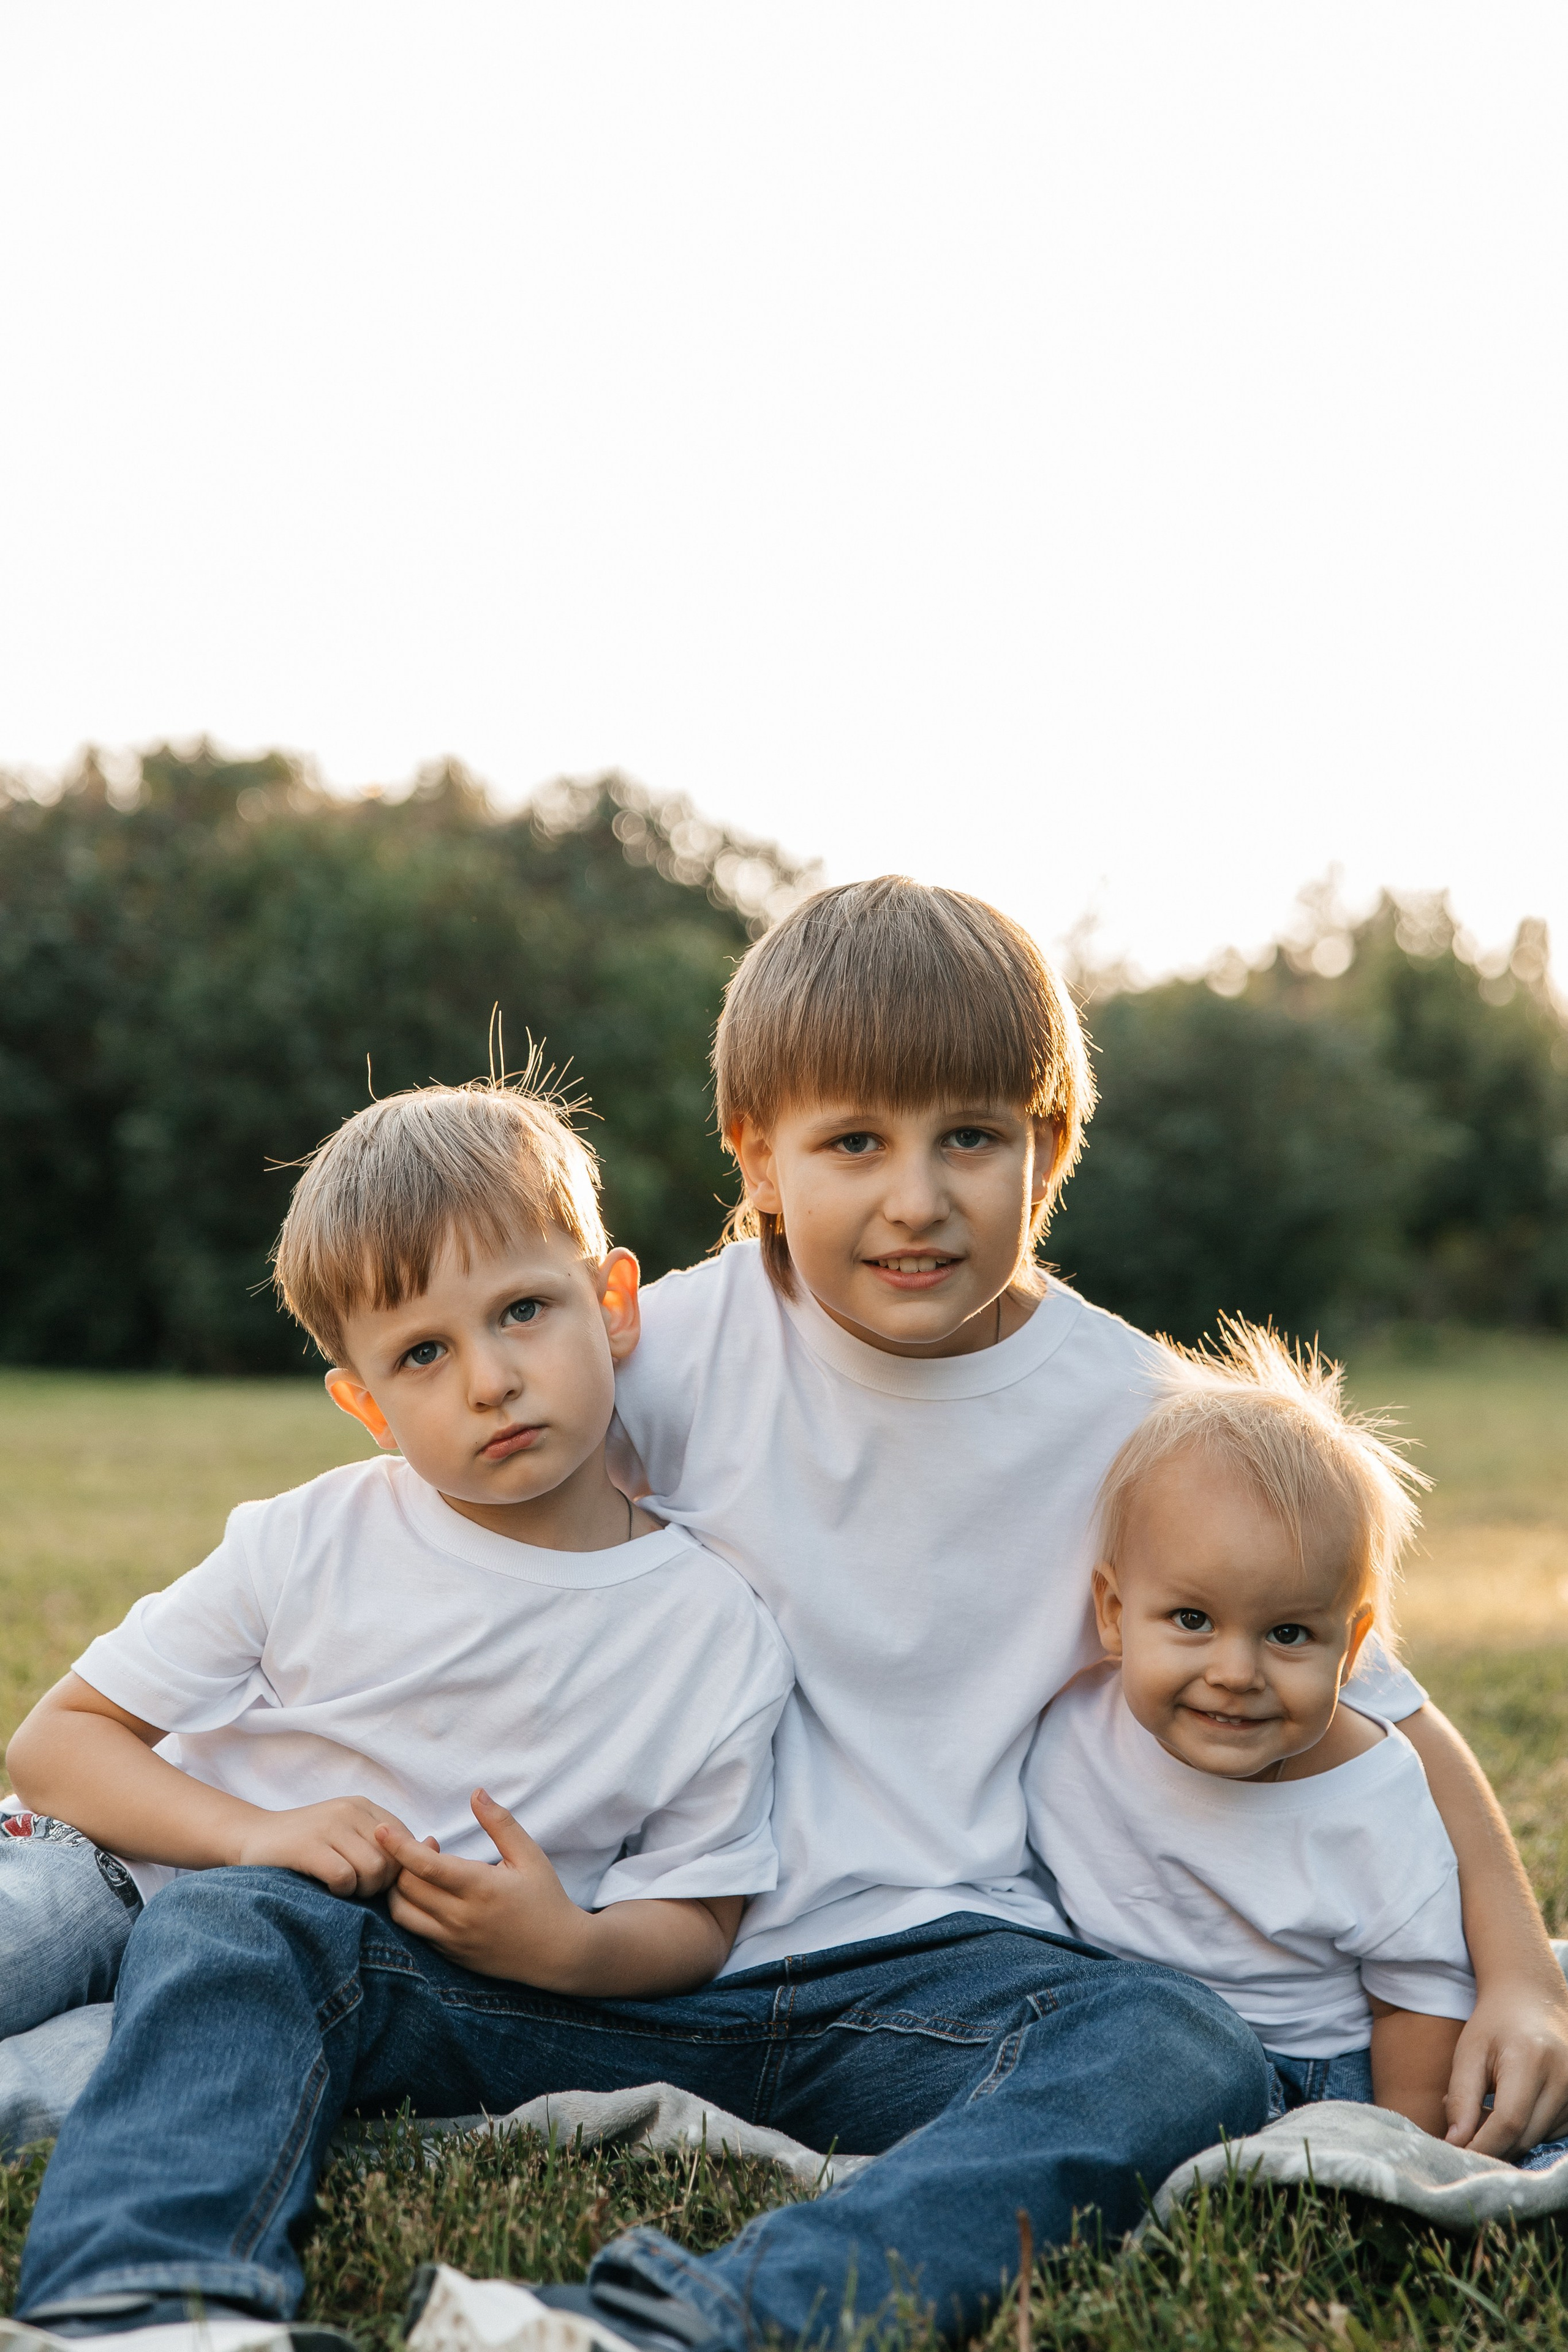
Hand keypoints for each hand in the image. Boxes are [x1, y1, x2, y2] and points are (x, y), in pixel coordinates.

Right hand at [233, 1796, 416, 1897]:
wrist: (251, 1836)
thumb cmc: (306, 1845)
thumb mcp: (347, 1835)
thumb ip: (384, 1843)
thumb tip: (433, 1848)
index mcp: (364, 1807)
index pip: (405, 1841)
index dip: (396, 1870)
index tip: (376, 1882)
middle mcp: (349, 1811)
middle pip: (393, 1859)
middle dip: (381, 1884)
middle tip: (359, 1890)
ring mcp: (328, 1826)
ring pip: (373, 1869)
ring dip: (362, 1890)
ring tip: (345, 1890)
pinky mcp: (307, 1847)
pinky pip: (344, 1877)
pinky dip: (341, 1891)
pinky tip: (328, 1889)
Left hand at [380, 1789, 587, 1983]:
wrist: (558, 1954)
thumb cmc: (546, 1898)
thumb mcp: (530, 1856)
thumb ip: (501, 1823)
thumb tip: (476, 1792)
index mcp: (481, 1888)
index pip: (426, 1866)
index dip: (399, 1846)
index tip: (381, 1828)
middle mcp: (461, 1917)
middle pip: (407, 1887)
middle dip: (402, 1861)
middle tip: (427, 1845)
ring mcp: (453, 1941)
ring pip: (403, 1914)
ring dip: (399, 1888)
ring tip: (421, 1870)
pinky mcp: (451, 1955)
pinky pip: (416, 1932)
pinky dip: (411, 1909)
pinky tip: (428, 1893)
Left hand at [1445, 1975, 1567, 2156]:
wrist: (1534, 2001)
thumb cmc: (1494, 2025)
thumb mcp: (1469, 2052)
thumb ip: (1462, 2098)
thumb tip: (1455, 2143)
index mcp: (1531, 2060)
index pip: (1509, 2121)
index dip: (1481, 2144)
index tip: (1455, 2154)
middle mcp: (1563, 2078)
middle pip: (1525, 2137)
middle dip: (1490, 2144)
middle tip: (1462, 2129)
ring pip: (1537, 2139)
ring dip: (1507, 2138)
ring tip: (1484, 2108)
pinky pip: (1549, 2134)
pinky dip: (1525, 2131)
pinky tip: (1509, 2108)